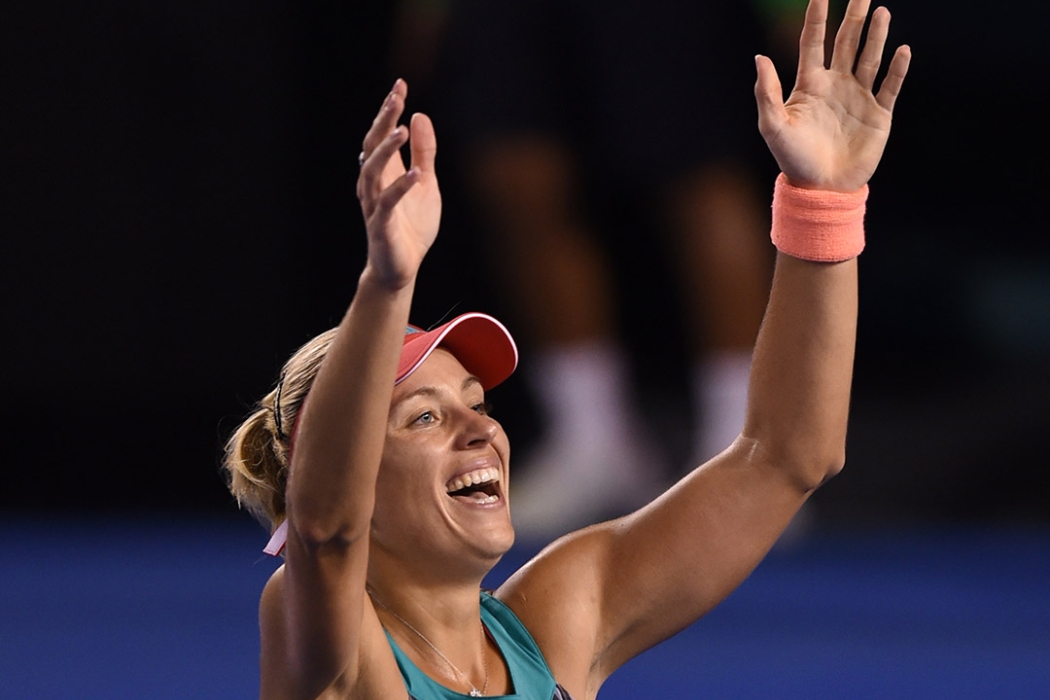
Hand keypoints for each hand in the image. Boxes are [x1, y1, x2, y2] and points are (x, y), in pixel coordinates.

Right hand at [356, 79, 440, 287]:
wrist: (401, 269)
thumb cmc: (411, 227)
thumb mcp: (426, 184)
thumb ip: (424, 153)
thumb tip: (420, 116)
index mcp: (384, 173)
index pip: (380, 134)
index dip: (389, 110)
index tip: (400, 85)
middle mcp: (373, 185)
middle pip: (372, 146)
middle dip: (383, 121)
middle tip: (396, 97)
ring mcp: (375, 205)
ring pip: (373, 171)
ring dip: (386, 150)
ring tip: (402, 131)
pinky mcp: (382, 226)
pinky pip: (388, 203)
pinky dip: (400, 187)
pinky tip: (415, 174)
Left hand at [755, 0, 910, 190]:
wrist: (820, 189)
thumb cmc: (793, 159)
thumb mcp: (773, 126)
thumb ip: (767, 92)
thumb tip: (759, 57)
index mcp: (810, 84)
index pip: (813, 42)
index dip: (816, 17)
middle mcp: (836, 85)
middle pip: (846, 42)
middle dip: (853, 17)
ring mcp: (859, 97)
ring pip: (869, 58)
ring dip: (876, 35)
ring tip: (880, 11)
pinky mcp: (878, 115)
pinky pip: (890, 86)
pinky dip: (897, 69)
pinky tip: (902, 49)